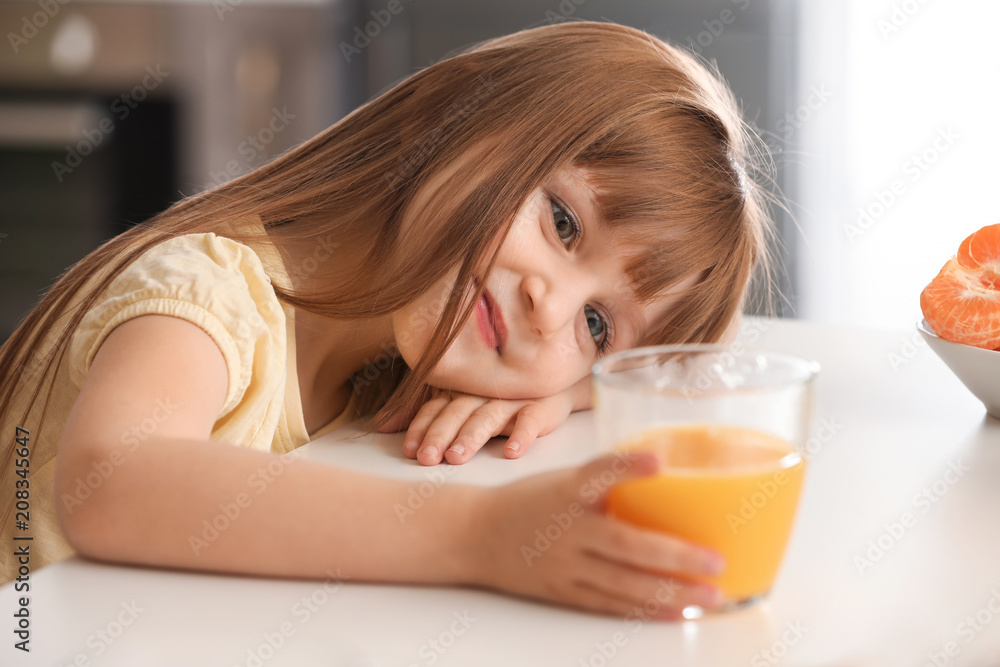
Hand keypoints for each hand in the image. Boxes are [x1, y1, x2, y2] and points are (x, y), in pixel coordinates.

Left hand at [377, 381, 581, 464]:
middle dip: (440, 435)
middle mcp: (482, 393)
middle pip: (457, 413)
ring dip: (472, 436)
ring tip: (458, 457)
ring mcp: (512, 399)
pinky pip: (531, 420)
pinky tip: (512, 451)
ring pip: (488, 417)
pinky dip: (522, 434)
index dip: (421, 427)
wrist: (554, 383)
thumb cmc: (499, 396)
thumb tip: (382, 425)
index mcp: (461, 391)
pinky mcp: (541, 406)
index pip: (435, 408)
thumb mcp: (461, 402)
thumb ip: (425, 414)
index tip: (409, 450)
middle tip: (427, 458)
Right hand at [467, 450, 726, 618]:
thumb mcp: (561, 480)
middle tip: (714, 560)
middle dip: (675, 556)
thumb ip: (606, 484)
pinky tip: (678, 610)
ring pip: (625, 585)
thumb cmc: (527, 501)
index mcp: (566, 491)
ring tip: (711, 596)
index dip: (628, 467)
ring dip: (672, 592)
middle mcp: (567, 529)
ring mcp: (566, 565)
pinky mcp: (564, 591)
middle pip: (625, 545)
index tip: (659, 462)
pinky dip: (647, 609)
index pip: (598, 473)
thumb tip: (667, 480)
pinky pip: (612, 604)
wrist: (474, 534)